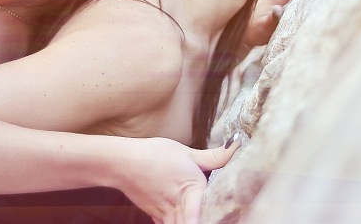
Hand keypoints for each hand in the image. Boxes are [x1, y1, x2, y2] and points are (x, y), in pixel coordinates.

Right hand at [120, 135, 241, 223]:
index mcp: (193, 189)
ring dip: (190, 222)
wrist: (124, 162)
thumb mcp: (187, 152)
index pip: (203, 216)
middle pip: (193, 222)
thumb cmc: (155, 155)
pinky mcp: (157, 216)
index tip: (222, 218)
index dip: (211, 219)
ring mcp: (167, 214)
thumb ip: (214, 156)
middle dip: (204, 220)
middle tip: (219, 217)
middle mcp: (180, 206)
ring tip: (203, 217)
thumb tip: (236, 144)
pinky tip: (183, 219)